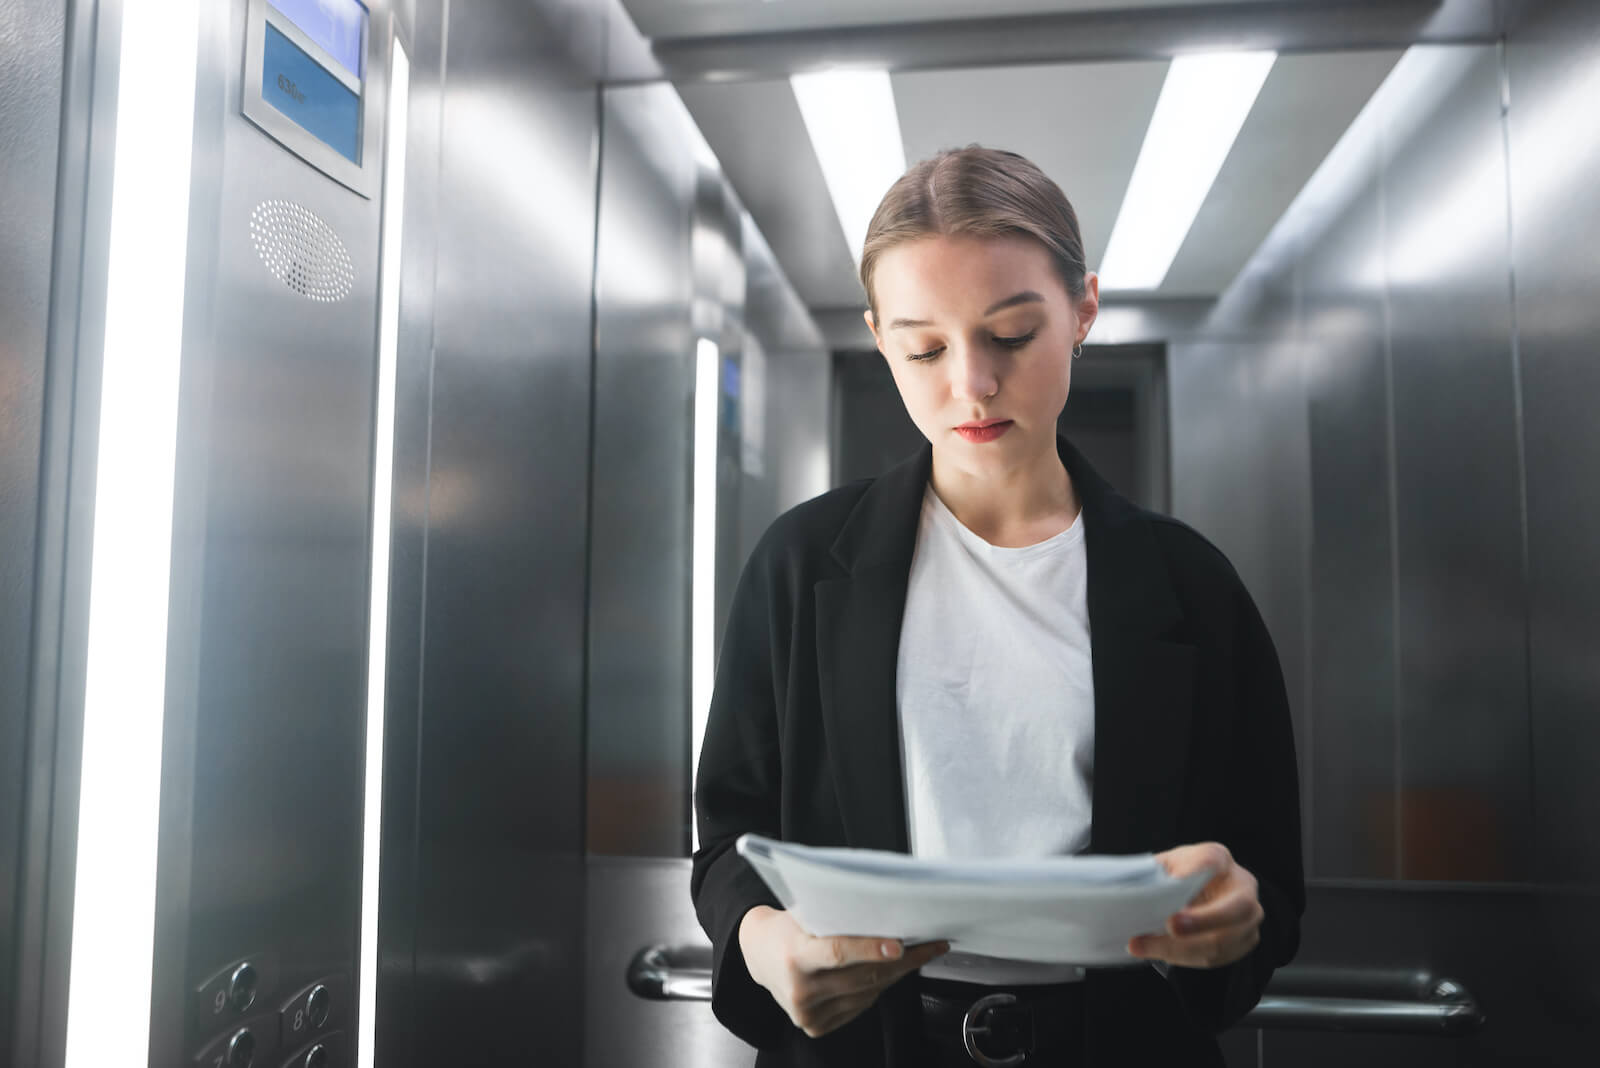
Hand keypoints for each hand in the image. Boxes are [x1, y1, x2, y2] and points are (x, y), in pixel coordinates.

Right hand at [738, 905, 949, 1037]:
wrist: (759, 954)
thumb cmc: (787, 928)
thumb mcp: (804, 914)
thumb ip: (835, 917)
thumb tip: (884, 911)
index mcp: (795, 955)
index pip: (837, 952)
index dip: (870, 949)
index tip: (899, 945)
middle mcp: (800, 989)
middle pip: (861, 976)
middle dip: (903, 962)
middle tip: (929, 945)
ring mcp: (808, 1013)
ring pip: (867, 993)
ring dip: (897, 975)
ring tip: (918, 956)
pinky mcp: (816, 1027)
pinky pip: (860, 1006)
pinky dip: (878, 988)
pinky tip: (888, 973)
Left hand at [1127, 842, 1262, 968]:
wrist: (1203, 894)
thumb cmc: (1184, 876)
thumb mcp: (1168, 865)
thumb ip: (1156, 873)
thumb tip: (1139, 891)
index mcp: (1220, 859)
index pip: (1212, 859)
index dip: (1196, 869)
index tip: (1177, 879)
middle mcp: (1242, 887)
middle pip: (1236, 907)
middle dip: (1202, 920)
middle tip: (1170, 925)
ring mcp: (1248, 918)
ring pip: (1222, 941)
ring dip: (1180, 947)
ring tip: (1144, 944)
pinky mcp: (1243, 942)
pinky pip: (1214, 957)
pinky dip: (1182, 957)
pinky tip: (1157, 951)